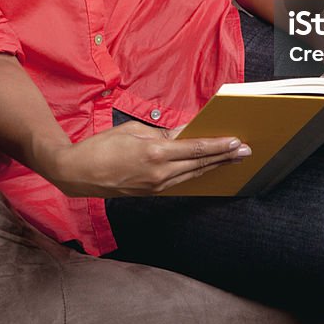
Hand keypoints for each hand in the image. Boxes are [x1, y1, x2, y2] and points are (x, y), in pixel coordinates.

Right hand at [44, 120, 249, 197]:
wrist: (78, 173)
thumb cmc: (102, 146)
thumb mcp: (132, 131)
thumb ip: (161, 134)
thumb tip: (183, 133)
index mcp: (155, 153)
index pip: (196, 149)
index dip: (219, 146)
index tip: (237, 141)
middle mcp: (159, 173)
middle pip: (199, 164)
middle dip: (224, 157)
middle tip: (245, 151)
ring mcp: (156, 186)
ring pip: (192, 175)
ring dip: (214, 167)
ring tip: (232, 160)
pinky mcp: (151, 192)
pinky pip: (179, 182)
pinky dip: (195, 174)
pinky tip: (205, 169)